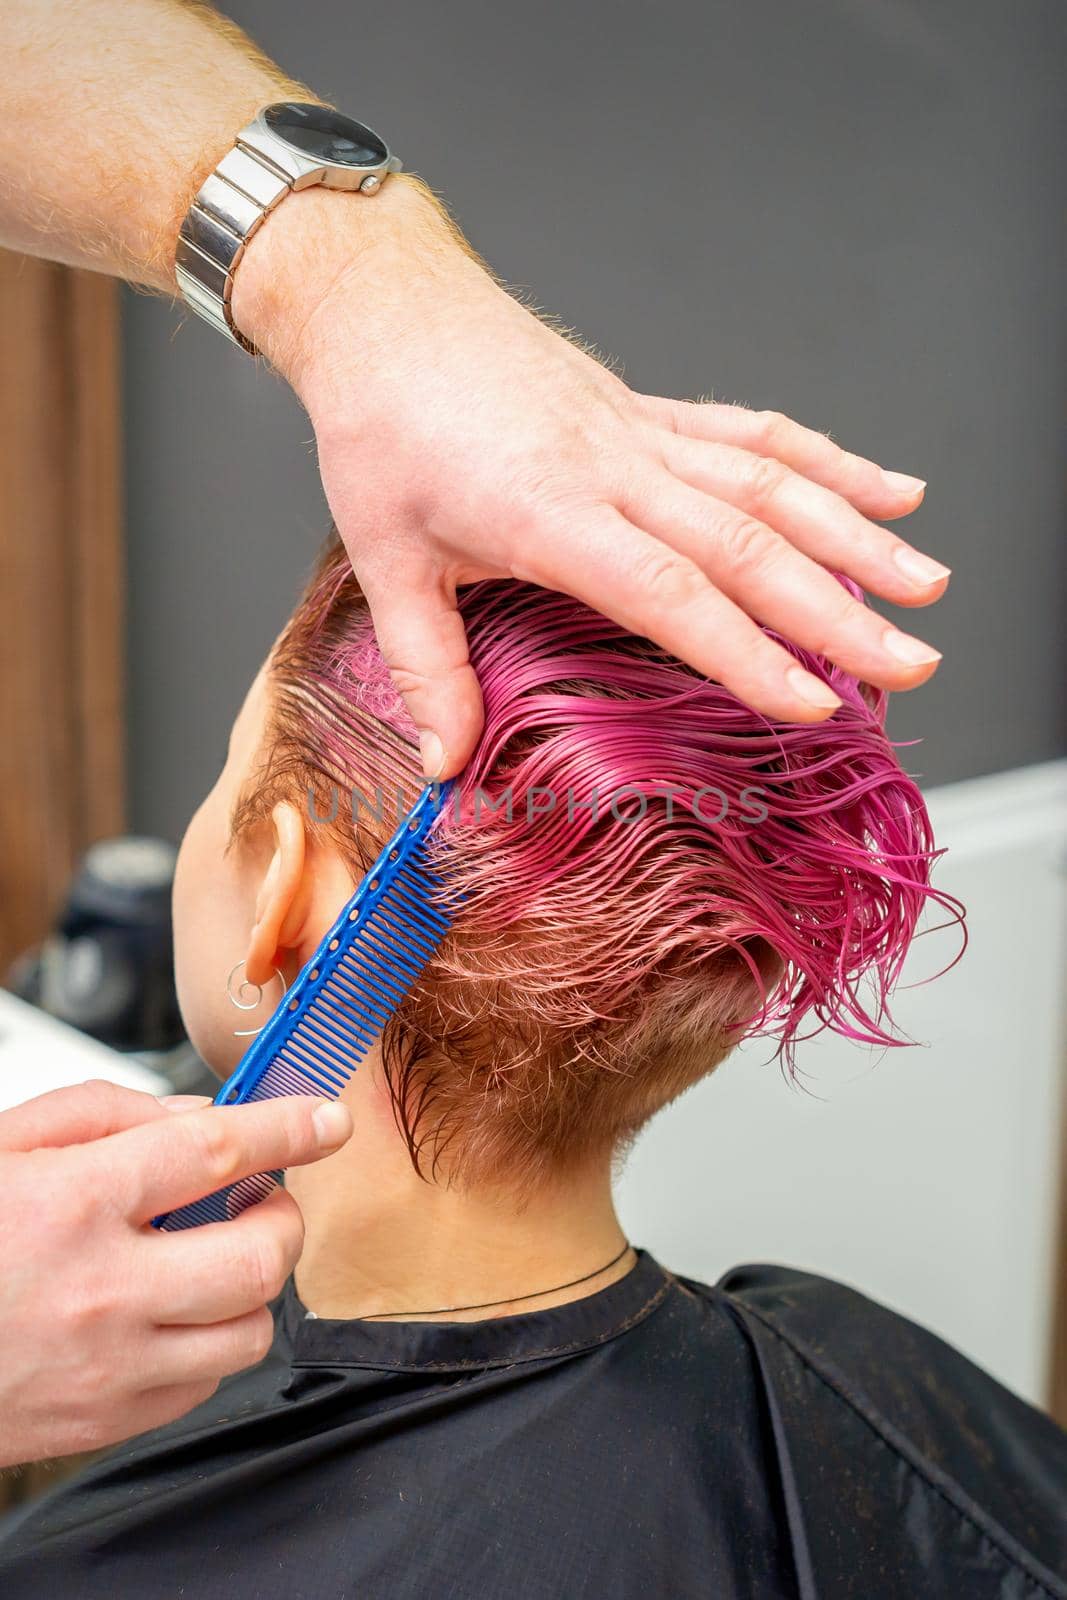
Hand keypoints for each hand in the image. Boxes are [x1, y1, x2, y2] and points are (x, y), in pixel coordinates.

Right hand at [0, 1080, 350, 1465]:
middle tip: (260, 1200)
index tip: (325, 1120)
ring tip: (208, 1258)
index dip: (289, 1130)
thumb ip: (106, 1115)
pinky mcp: (101, 1423)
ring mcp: (105, 1368)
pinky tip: (166, 1311)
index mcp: (73, 1203)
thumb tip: (200, 1120)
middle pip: (259, 1259)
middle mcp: (100, 1290)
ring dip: (248, 1287)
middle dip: (281, 1220)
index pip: (220, 1154)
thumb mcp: (6, 1142)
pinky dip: (205, 1343)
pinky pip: (200, 1386)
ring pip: (246, 1333)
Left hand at [234, 179, 949, 780]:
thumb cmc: (379, 429)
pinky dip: (827, 461)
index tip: (812, 699)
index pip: (670, 591)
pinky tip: (889, 488)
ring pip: (770, 482)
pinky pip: (753, 434)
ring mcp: (641, 433)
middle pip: (747, 542)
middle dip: (838, 609)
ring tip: (925, 585)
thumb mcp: (384, 559)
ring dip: (855, 533)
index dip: (746, 650)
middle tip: (910, 662)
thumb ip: (427, 667)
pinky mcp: (649, 410)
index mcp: (549, 512)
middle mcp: (614, 468)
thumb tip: (444, 763)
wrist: (384, 309)